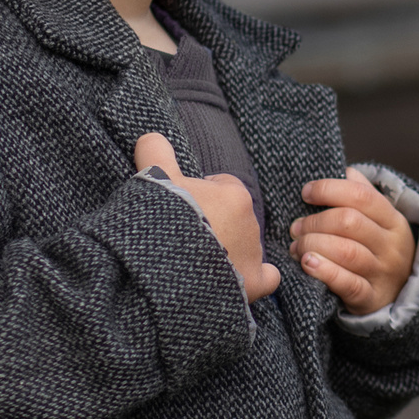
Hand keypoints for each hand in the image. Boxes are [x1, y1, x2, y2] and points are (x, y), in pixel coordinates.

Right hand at [134, 133, 278, 301]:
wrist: (163, 269)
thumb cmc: (162, 221)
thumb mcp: (155, 180)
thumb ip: (156, 152)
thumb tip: (151, 135)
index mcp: (233, 194)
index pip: (221, 187)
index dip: (200, 198)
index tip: (183, 210)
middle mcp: (250, 223)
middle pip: (233, 218)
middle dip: (215, 225)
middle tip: (185, 238)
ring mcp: (254, 254)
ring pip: (245, 246)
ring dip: (228, 252)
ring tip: (196, 264)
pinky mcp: (253, 283)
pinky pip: (267, 277)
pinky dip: (255, 278)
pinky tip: (239, 281)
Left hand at [291, 168, 414, 314]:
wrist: (401, 295)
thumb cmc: (378, 249)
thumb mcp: (380, 221)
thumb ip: (363, 195)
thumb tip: (345, 170)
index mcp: (393, 220)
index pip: (361, 196)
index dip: (329, 189)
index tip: (306, 193)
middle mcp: (391, 245)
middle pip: (349, 222)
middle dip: (315, 222)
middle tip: (296, 228)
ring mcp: (382, 272)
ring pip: (346, 252)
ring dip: (313, 245)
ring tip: (297, 247)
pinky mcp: (371, 298)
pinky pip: (347, 283)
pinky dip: (324, 271)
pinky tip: (307, 264)